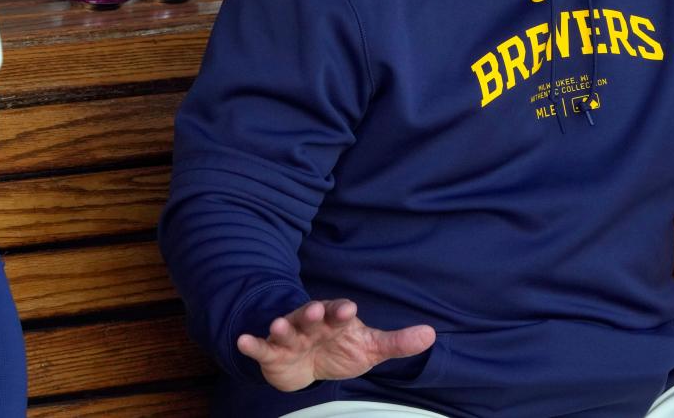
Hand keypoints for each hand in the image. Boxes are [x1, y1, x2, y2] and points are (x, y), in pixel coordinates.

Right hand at [236, 299, 435, 391]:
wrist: (305, 364)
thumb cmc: (340, 349)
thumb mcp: (370, 348)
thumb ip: (397, 343)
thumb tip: (431, 334)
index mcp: (336, 320)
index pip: (340, 312)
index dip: (343, 311)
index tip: (350, 309)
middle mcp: (312, 324)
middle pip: (311, 315)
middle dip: (312, 313)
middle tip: (315, 309)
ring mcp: (290, 338)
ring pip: (285, 329)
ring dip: (282, 327)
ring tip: (277, 324)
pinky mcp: (271, 353)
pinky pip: (260, 347)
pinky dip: (252, 343)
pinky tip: (243, 340)